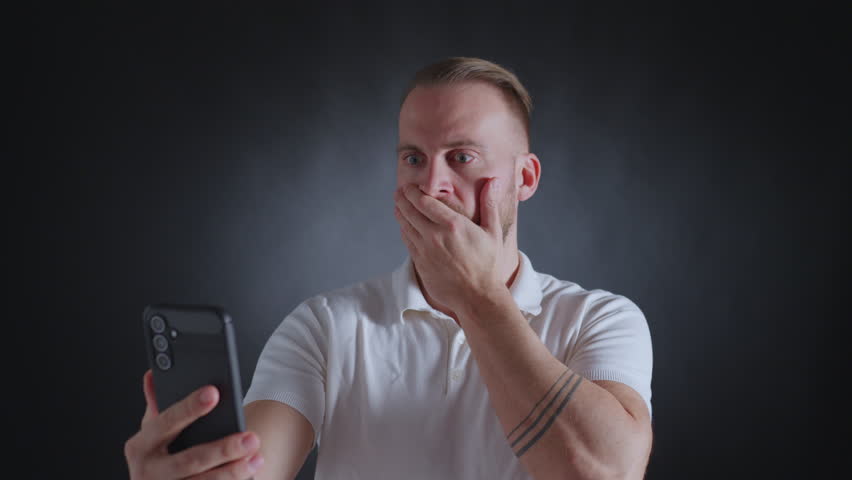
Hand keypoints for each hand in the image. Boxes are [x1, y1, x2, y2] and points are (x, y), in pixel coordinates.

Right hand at [124, 370, 263, 478]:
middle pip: (190, 460)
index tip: (214, 392)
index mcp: (140, 446)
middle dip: (223, 449)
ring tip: (256, 458)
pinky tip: (249, 474)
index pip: (166, 422)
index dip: (189, 407)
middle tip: (251, 438)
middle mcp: (147, 472)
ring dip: (232, 472)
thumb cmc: (159, 453)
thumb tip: (153, 374)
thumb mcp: (153, 431)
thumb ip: (157, 405)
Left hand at [393, 177, 505, 313]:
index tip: (410, 186)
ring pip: (405, 227)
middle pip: (410, 212)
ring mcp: (425, 251)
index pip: (425, 202)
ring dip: (400, 214)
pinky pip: (408, 243)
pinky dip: (404, 231)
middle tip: (399, 192)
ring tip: (397, 206)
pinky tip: (404, 227)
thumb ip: (489, 204)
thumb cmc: (487, 264)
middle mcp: (435, 236)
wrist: (477, 296)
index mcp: (452, 225)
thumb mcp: (492, 232)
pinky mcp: (421, 264)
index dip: (414, 192)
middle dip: (402, 199)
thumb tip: (493, 181)